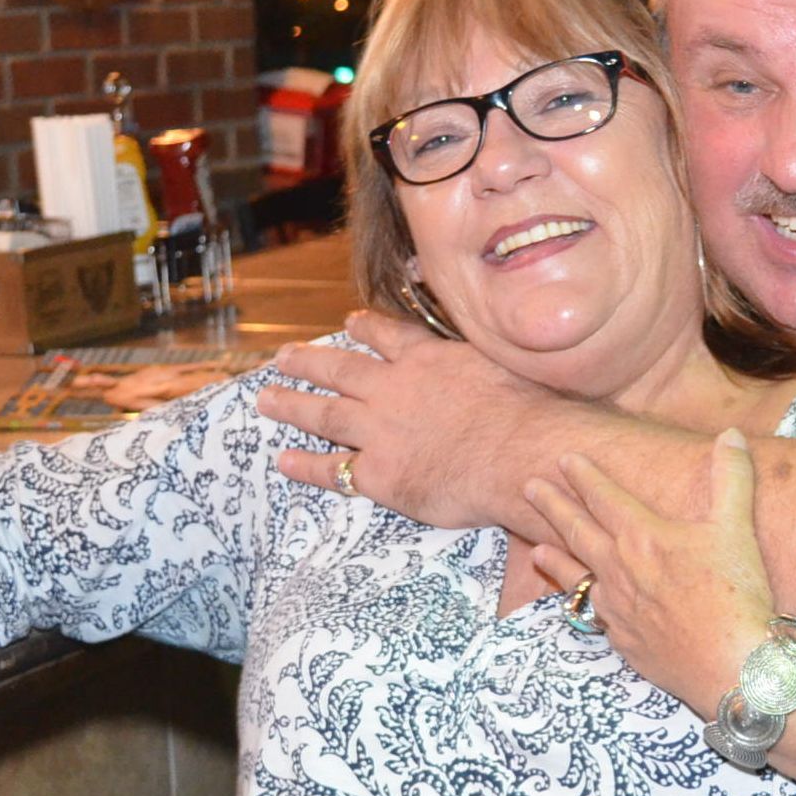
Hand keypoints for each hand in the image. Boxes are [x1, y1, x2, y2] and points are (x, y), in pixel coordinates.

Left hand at [257, 310, 554, 532]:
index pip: (389, 337)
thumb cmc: (530, 413)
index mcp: (430, 359)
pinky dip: (306, 464)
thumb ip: (491, 367)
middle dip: (310, 362)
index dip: (367, 329)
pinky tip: (284, 461)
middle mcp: (396, 388)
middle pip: (342, 369)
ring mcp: (382, 429)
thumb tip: (506, 368)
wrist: (520, 451)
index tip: (350, 322)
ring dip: (293, 404)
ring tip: (266, 399)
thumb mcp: (510, 370)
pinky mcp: (380, 473)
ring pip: (325, 412)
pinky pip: (333, 468)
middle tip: (284, 358)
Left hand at [526, 429, 772, 717]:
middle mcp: (619, 569)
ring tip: (534, 548)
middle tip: (528, 487)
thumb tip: (730, 434)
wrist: (730, 665)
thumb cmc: (736, 593)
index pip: (604, 497)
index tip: (565, 459)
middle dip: (552, 505)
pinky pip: (593, 615)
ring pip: (575, 577)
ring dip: (553, 559)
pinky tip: (583, 603)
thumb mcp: (736, 527)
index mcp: (643, 536)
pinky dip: (581, 604)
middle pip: (577, 530)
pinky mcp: (623, 640)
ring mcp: (617, 608)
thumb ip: (731, 476)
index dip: (584, 475)